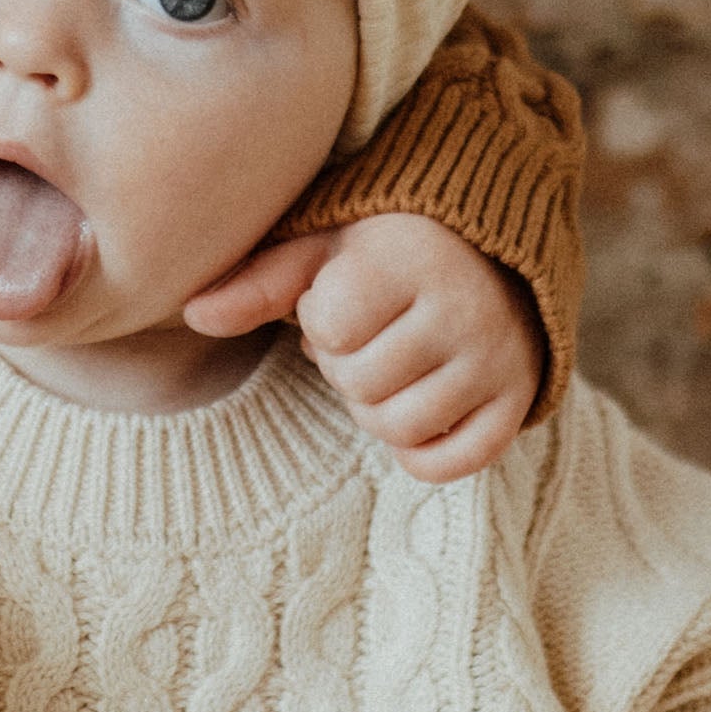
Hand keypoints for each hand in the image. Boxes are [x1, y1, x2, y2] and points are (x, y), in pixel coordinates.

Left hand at [184, 211, 539, 484]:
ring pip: (398, 428)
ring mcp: (498, 359)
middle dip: (348, 366)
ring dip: (379, 406)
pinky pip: (449, 462)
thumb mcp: (323, 249)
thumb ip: (258, 282)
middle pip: (361, 385)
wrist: (491, 254)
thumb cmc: (387, 252)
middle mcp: (466, 309)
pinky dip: (422, 450)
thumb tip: (192, 314)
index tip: (347, 297)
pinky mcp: (518, 401)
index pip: (331, 329)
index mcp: (413, 259)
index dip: (322, 321)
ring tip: (394, 363)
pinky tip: (418, 406)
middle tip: (373, 334)